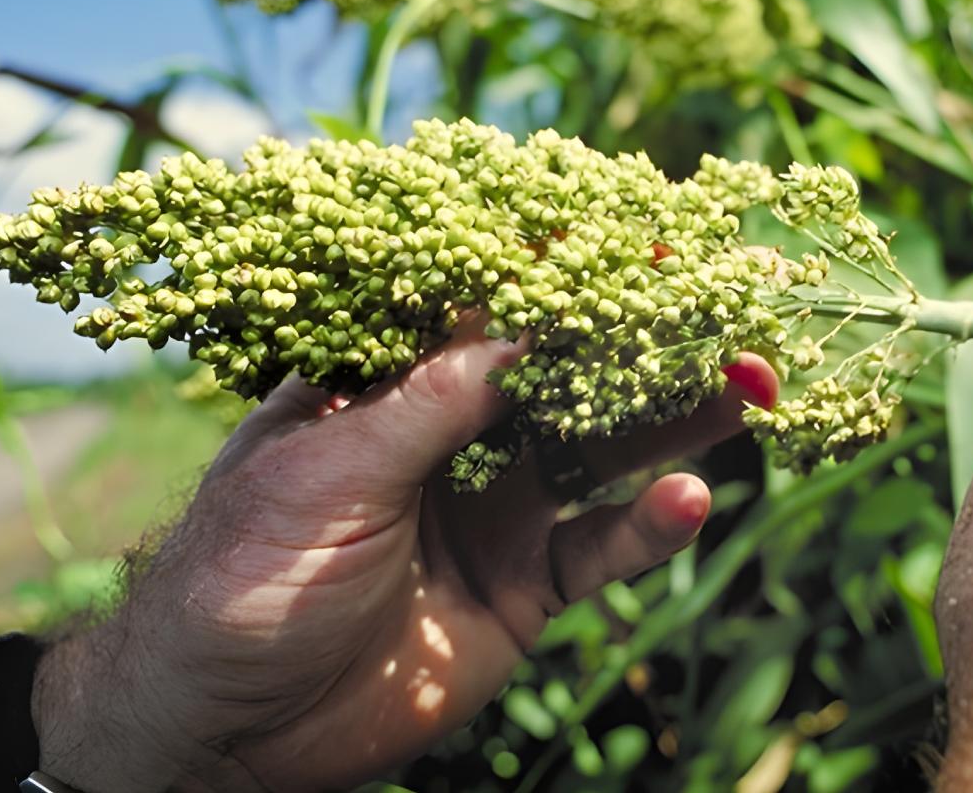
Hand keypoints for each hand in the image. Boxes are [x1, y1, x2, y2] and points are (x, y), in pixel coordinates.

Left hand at [31, 323, 777, 791]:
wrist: (224, 733)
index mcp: (388, 383)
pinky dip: (648, 526)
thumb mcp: (325, 474)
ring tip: (748, 385)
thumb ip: (430, 406)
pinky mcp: (521, 588)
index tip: (636, 238)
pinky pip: (598, 549)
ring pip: (600, 450)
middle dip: (640, 338)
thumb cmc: (240, 577)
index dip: (558, 271)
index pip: (484, 306)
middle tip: (727, 300)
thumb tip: (522, 323)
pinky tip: (690, 499)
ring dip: (673, 419)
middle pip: (562, 371)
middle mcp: (452, 434)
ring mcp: (493, 509)